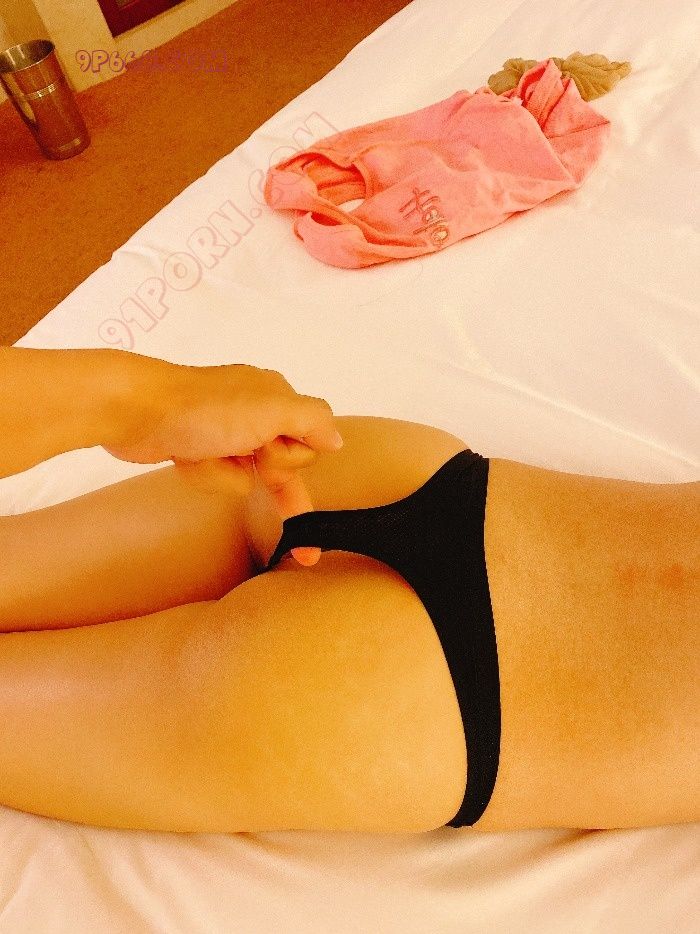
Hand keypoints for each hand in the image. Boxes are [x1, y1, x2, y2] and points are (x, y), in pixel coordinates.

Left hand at [104, 361, 342, 565]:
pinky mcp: (198, 449)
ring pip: (248, 477)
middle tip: (238, 449)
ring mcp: (224, 432)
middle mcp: (255, 413)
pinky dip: (205, 474)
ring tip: (204, 454)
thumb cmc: (206, 409)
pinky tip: (188, 459)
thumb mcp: (273, 409)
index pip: (309, 443)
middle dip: (261, 468)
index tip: (272, 456)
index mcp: (276, 397)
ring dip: (227, 474)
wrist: (134, 410)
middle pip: (281, 464)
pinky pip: (218, 477)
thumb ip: (314, 421)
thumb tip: (338, 440)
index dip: (293, 458)